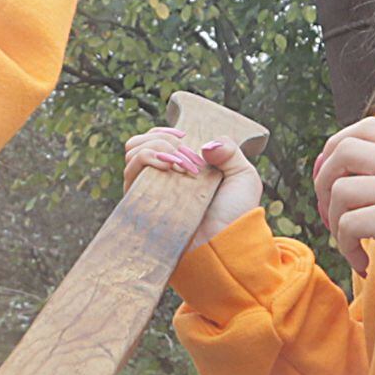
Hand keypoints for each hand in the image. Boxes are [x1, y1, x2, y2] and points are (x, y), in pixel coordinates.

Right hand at [124, 127, 261, 250]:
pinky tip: (169, 168)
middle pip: (138, 142)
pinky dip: (148, 159)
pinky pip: (131, 171)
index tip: (184, 135)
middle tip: (186, 155)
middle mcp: (159, 178)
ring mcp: (148, 190)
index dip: (165, 132)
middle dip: (162, 138)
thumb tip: (204, 143)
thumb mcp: (243, 175)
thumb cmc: (235, 215)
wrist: (225, 242)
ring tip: (180, 164)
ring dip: (157, 148)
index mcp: (178, 169)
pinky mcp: (140, 202)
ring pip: (133, 152)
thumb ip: (230, 151)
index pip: (154, 140)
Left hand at [311, 117, 374, 315]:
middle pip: (345, 148)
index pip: (368, 126)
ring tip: (351, 243)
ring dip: (334, 221)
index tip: (330, 180)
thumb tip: (326, 165)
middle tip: (330, 213)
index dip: (336, 148)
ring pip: (340, 188)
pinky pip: (347, 224)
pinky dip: (346, 248)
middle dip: (323, 180)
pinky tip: (362, 262)